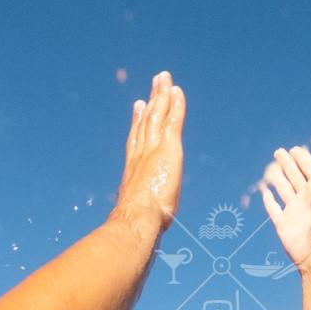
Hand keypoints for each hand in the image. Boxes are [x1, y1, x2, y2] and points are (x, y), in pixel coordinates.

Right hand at [113, 71, 184, 234]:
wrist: (137, 218)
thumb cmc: (135, 225)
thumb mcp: (140, 217)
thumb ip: (141, 215)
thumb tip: (140, 231)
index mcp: (133, 169)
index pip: (136, 139)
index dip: (137, 121)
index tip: (139, 106)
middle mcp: (140, 153)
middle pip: (146, 121)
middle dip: (151, 101)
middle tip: (155, 83)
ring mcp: (153, 148)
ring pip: (157, 115)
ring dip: (161, 95)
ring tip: (164, 77)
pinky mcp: (168, 147)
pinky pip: (172, 120)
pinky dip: (174, 104)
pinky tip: (177, 90)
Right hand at [259, 134, 310, 270]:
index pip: (310, 168)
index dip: (303, 158)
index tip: (296, 148)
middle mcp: (308, 198)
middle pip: (296, 176)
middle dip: (288, 164)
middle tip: (280, 151)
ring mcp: (295, 211)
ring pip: (284, 189)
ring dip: (277, 178)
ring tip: (271, 168)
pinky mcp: (283, 224)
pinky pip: (274, 209)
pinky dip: (269, 200)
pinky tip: (265, 193)